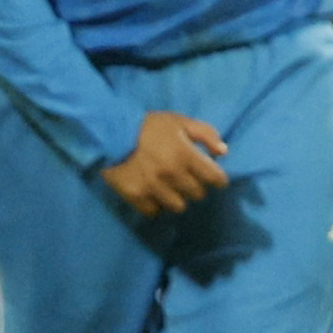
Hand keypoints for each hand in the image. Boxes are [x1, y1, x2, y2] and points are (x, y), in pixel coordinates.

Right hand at [101, 111, 228, 216]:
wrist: (110, 132)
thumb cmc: (149, 126)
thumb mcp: (180, 121)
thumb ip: (206, 134)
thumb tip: (223, 153)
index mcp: (185, 155)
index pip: (215, 178)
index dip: (218, 179)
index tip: (214, 177)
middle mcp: (171, 174)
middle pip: (198, 194)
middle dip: (196, 185)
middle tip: (187, 178)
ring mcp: (153, 187)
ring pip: (179, 206)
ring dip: (177, 197)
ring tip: (170, 187)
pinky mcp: (135, 196)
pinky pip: (154, 211)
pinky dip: (156, 204)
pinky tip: (154, 193)